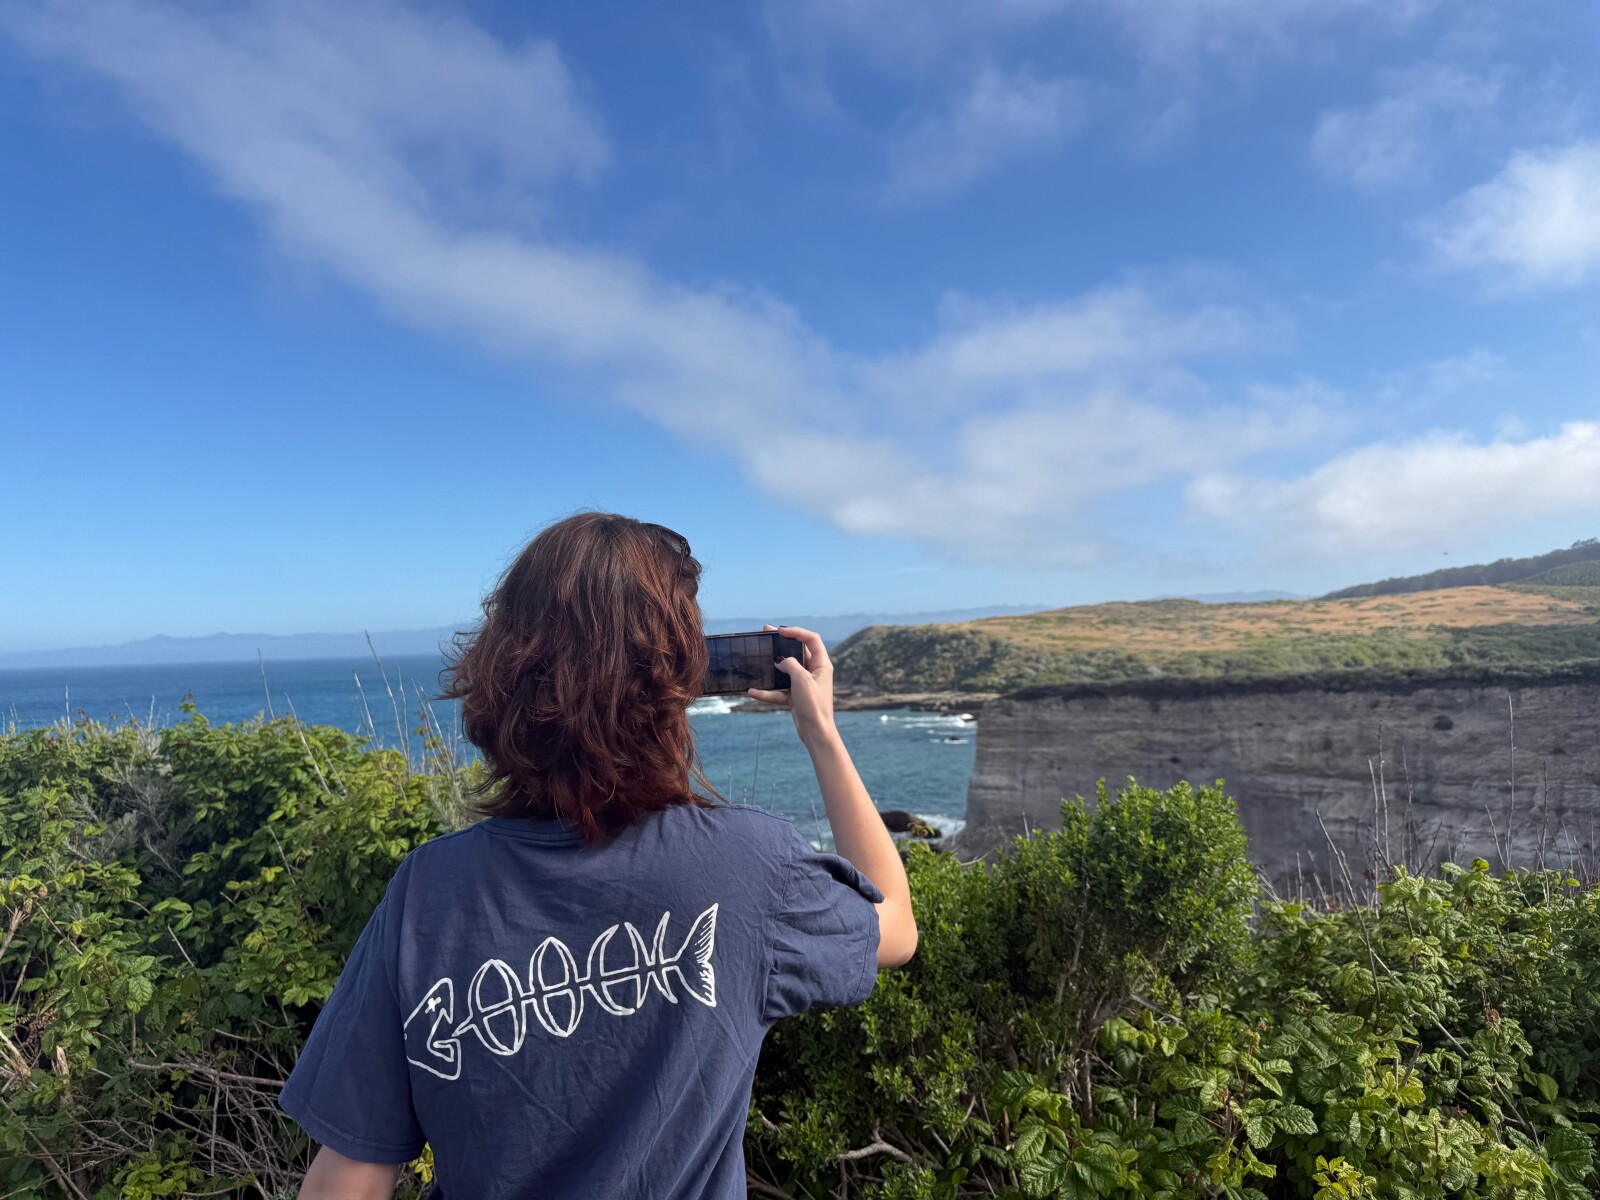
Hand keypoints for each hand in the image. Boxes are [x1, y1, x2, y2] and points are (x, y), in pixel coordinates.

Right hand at [745, 623, 836, 746]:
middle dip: (781, 644)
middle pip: (797, 652)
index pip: (811, 639)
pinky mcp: (795, 697)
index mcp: (822, 665)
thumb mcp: (801, 680)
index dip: (796, 632)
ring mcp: (804, 685)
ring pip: (786, 671)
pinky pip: (779, 690)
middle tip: (766, 633)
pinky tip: (753, 692)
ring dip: (772, 668)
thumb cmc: (814, 705)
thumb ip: (790, 665)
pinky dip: (767, 692)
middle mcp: (814, 672)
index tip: (780, 631)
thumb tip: (781, 662)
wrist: (816, 733)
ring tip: (757, 657)